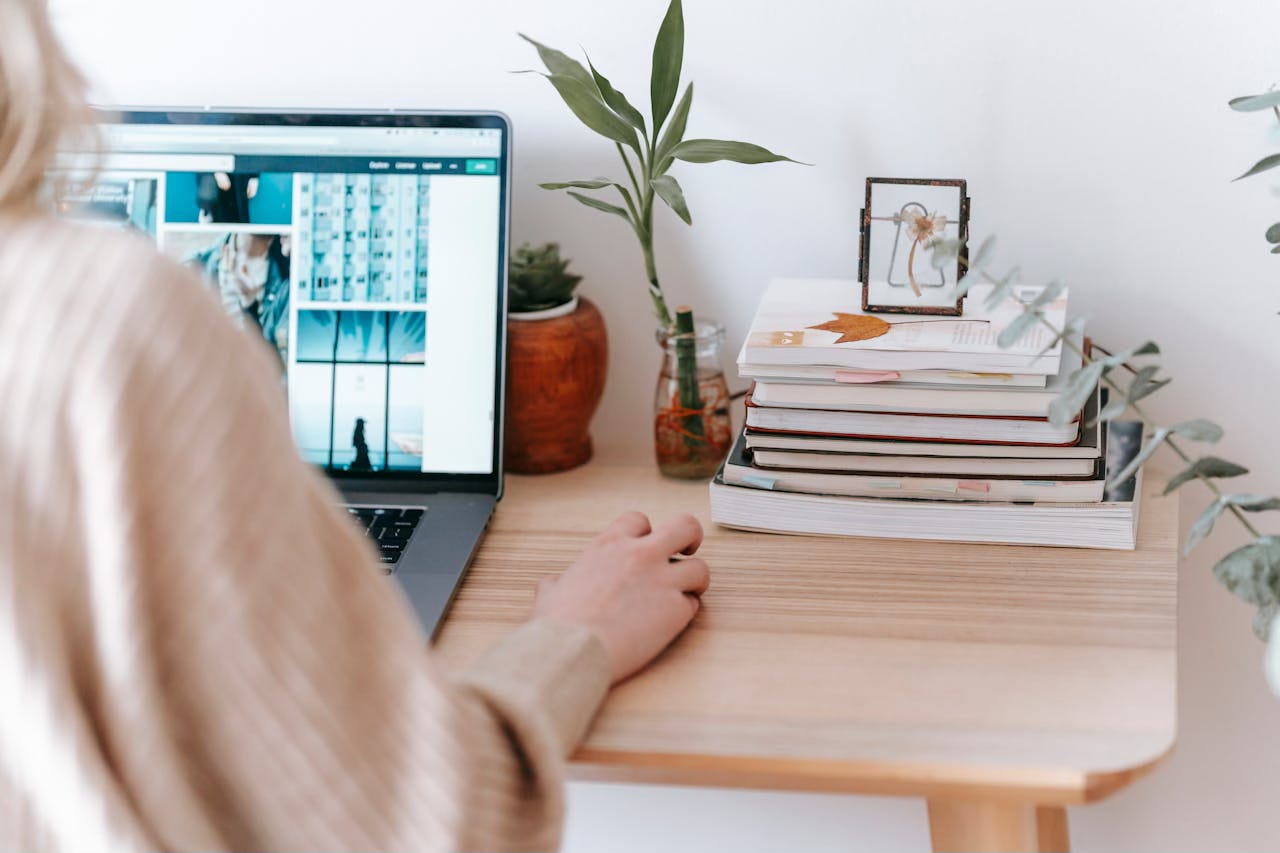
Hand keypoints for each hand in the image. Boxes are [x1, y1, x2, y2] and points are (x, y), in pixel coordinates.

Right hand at [533, 512, 709, 683]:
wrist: (572, 651)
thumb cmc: (558, 625)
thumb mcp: (550, 592)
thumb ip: (558, 582)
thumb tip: (553, 585)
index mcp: (609, 545)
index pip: (639, 520)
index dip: (646, 533)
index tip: (646, 547)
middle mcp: (641, 555)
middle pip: (685, 526)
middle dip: (691, 539)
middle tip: (688, 553)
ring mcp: (662, 581)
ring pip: (701, 568)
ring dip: (694, 581)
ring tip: (684, 594)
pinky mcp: (675, 610)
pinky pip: (692, 604)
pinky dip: (684, 612)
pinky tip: (670, 623)